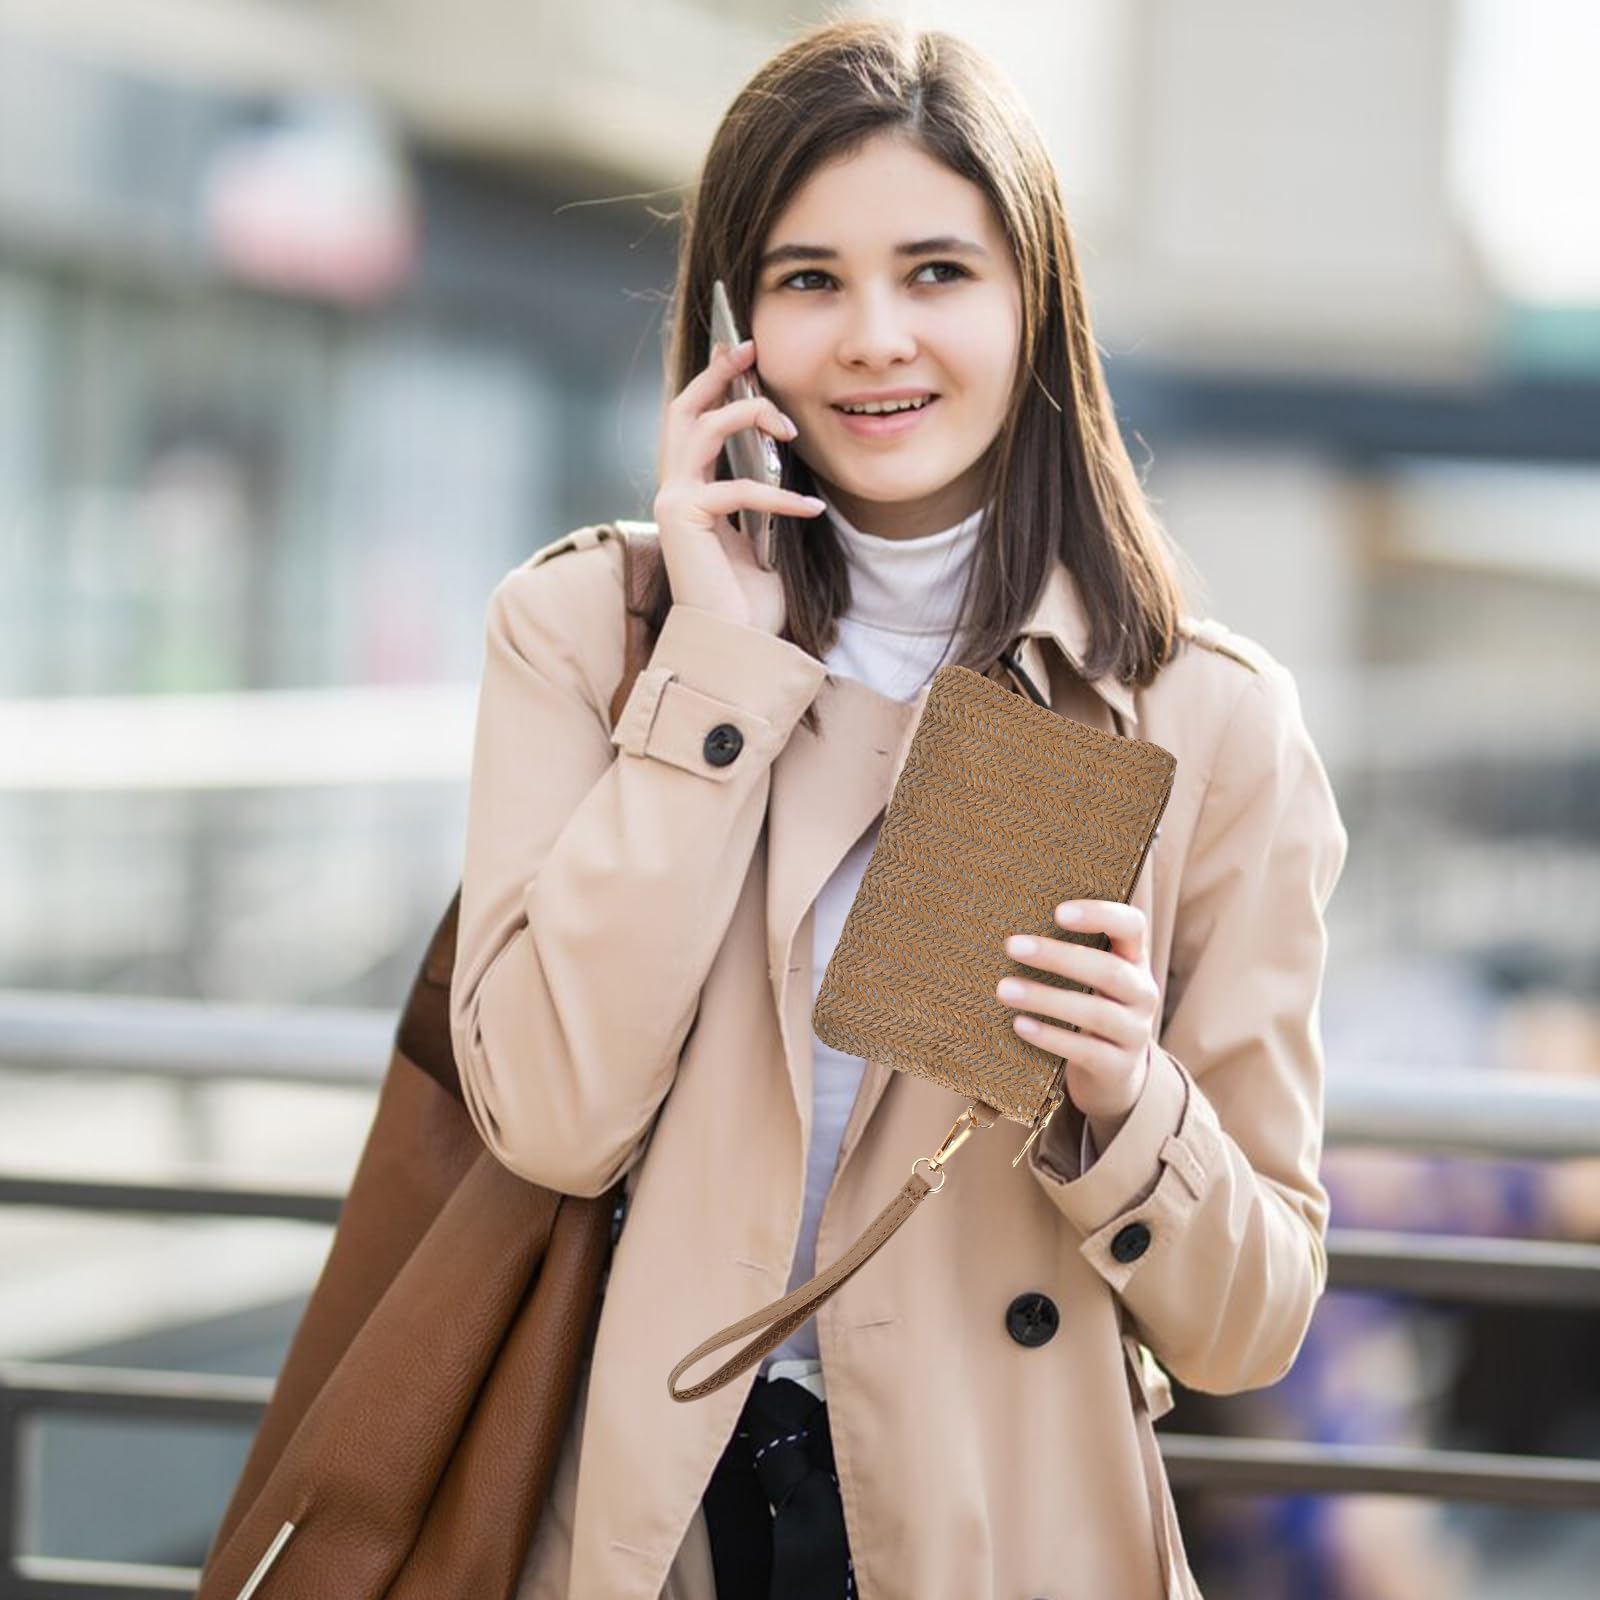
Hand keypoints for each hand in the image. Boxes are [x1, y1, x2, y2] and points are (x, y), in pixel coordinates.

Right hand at [653, 337, 827, 636]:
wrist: (737, 647)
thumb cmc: (750, 602)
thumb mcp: (764, 537)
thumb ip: (763, 496)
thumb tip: (784, 456)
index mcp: (690, 491)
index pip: (695, 423)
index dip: (716, 384)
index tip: (746, 355)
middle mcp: (673, 490)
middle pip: (684, 410)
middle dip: (717, 374)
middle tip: (750, 349)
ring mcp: (673, 502)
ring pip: (702, 430)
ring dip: (748, 418)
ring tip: (791, 431)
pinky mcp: (683, 518)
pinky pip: (737, 489)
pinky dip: (779, 497)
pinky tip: (812, 511)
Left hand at [995, 901, 1158, 1142]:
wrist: (1114, 1072)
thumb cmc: (1089, 1006)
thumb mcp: (1091, 977)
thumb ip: (1070, 951)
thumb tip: (1014, 931)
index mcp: (1134, 959)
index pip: (1132, 926)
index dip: (1101, 915)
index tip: (1058, 912)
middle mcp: (1143, 993)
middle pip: (1110, 971)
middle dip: (1059, 957)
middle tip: (1012, 946)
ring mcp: (1135, 1033)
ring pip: (1097, 1013)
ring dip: (1046, 998)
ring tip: (1004, 989)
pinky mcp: (1118, 1067)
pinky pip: (1086, 1050)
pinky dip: (1051, 1036)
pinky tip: (1019, 1024)